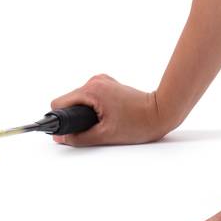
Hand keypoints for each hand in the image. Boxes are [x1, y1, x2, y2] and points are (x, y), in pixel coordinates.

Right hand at [49, 73, 170, 146]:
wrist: (161, 112)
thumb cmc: (138, 122)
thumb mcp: (104, 135)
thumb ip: (78, 138)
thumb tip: (60, 138)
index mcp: (91, 90)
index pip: (59, 103)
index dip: (60, 119)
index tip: (65, 130)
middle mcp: (95, 81)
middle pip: (69, 101)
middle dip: (76, 117)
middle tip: (93, 128)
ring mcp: (102, 81)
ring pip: (80, 99)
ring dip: (85, 112)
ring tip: (103, 122)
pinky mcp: (109, 84)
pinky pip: (91, 97)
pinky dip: (93, 107)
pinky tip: (108, 116)